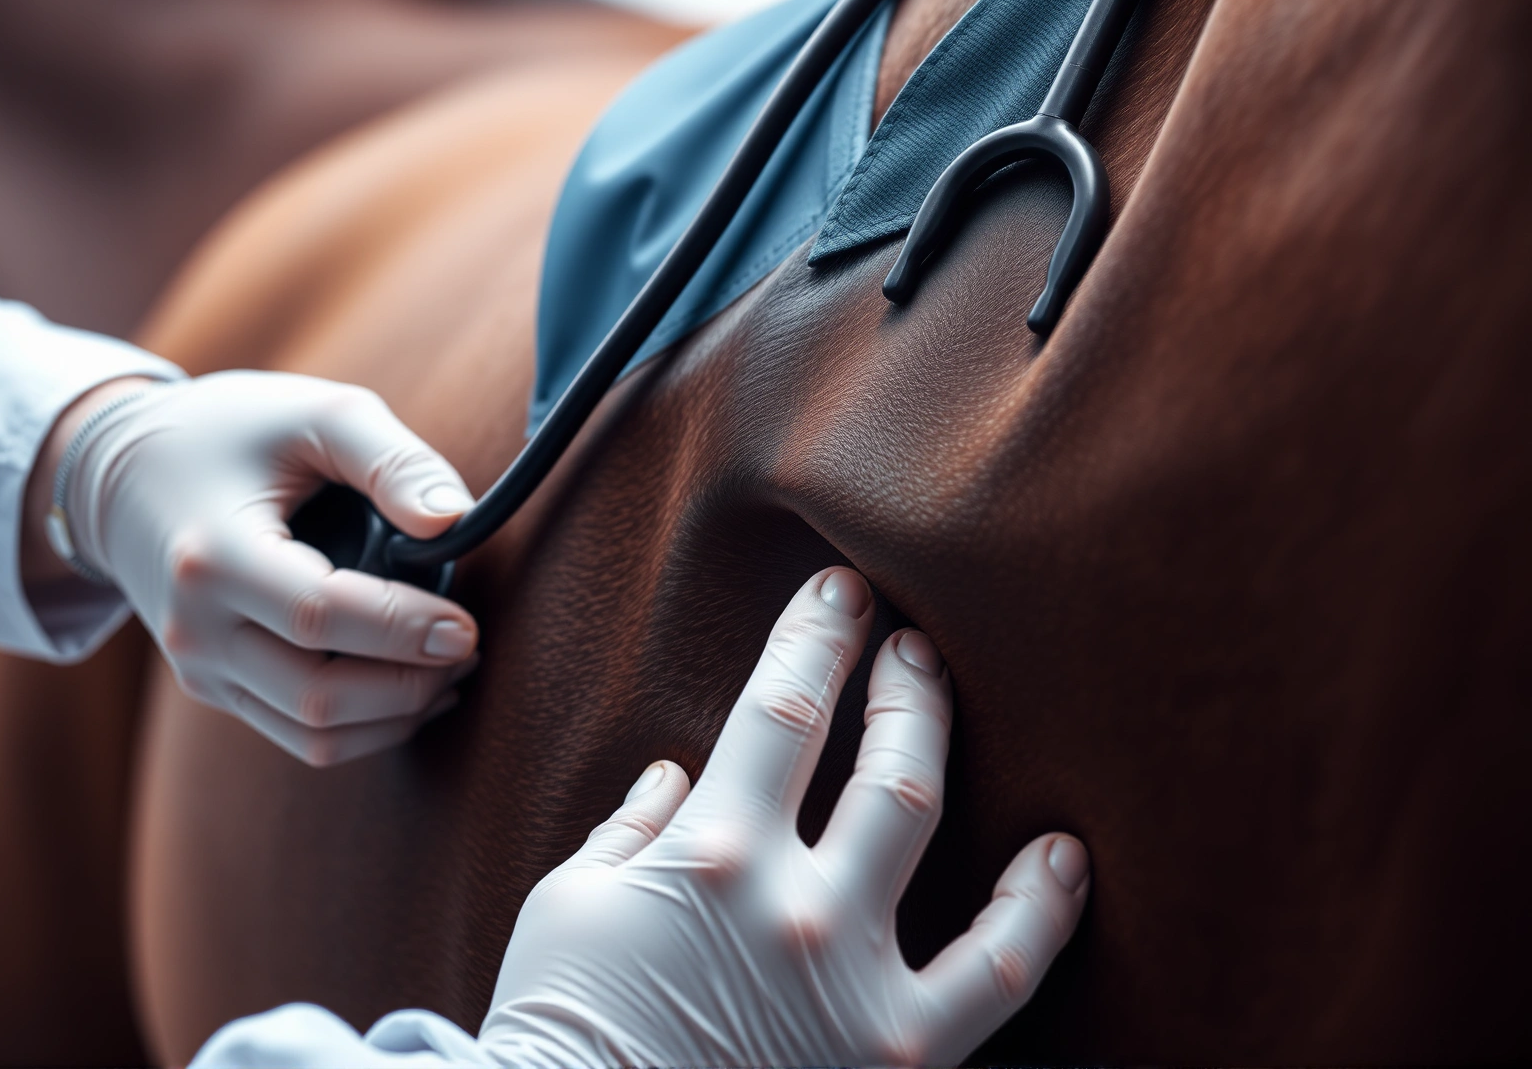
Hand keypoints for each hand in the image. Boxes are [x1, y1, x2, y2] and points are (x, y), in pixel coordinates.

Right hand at [62, 371, 479, 765]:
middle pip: (318, 696)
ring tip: (451, 671)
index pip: (319, 616)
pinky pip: (297, 734)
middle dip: (411, 684)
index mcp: (212, 556)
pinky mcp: (213, 687)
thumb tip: (456, 522)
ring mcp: (200, 668)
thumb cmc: (228, 432)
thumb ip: (392, 460)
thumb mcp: (314, 414)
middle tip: (468, 646)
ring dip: (396, 716)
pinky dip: (365, 725)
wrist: (119, 473)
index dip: (402, 629)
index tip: (465, 625)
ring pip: (312, 734)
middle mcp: (196, 627)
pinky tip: (412, 689)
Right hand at [480, 567, 1089, 1066]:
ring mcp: (855, 978)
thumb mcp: (568, 905)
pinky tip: (1062, 859)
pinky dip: (1039, 914)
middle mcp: (794, 902)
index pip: (780, 708)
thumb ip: (631, 829)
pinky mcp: (895, 1052)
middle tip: (906, 640)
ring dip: (942, 743)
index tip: (839, 598)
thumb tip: (677, 775)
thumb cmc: (560, 1026)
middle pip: (877, 756)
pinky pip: (997, 978)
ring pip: (931, 826)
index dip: (815, 637)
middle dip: (898, 680)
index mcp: (710, 852)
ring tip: (950, 699)